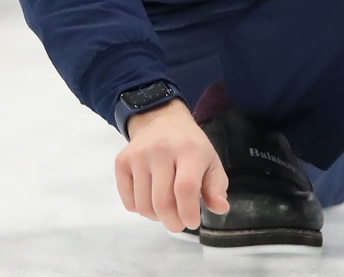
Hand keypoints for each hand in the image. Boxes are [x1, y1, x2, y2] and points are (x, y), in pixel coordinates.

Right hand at [114, 100, 228, 232]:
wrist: (161, 120)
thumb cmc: (190, 145)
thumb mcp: (211, 162)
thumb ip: (217, 187)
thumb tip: (221, 208)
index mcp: (189, 150)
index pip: (185, 189)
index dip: (188, 212)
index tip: (193, 222)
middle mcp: (161, 151)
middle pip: (162, 202)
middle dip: (173, 223)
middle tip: (179, 224)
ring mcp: (138, 156)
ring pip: (144, 206)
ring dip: (157, 218)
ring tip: (167, 210)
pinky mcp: (122, 162)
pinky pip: (129, 202)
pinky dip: (141, 210)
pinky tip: (151, 199)